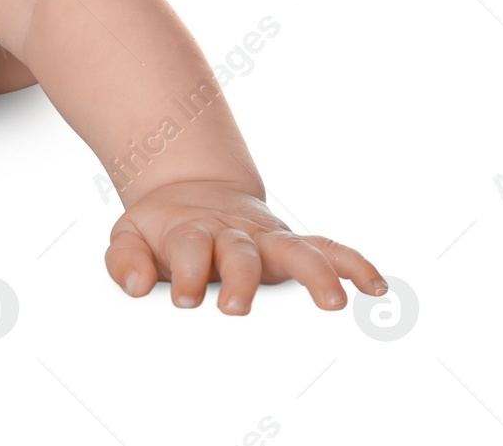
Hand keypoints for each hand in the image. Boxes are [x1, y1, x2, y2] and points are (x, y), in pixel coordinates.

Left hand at [104, 179, 386, 314]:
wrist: (189, 194)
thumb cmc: (160, 231)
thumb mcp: (130, 237)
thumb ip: (125, 260)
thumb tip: (137, 287)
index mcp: (190, 231)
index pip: (190, 248)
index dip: (189, 272)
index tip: (187, 300)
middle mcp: (232, 233)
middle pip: (242, 251)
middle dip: (242, 278)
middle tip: (238, 308)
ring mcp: (265, 239)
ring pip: (296, 249)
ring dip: (315, 272)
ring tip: (334, 302)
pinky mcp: (290, 244)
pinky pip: (328, 249)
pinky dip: (353, 264)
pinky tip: (376, 287)